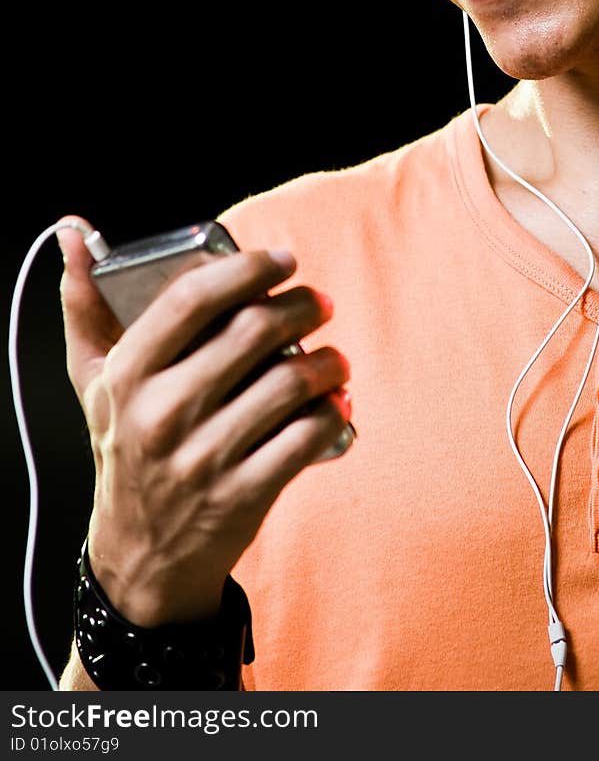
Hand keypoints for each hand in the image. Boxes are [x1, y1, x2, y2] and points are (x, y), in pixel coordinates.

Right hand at [58, 215, 350, 626]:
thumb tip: (73, 231)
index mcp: (127, 375)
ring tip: (334, 358)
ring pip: (289, 382)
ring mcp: (202, 458)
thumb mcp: (95, 381)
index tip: (282, 259)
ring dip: (327, 362)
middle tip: (319, 303)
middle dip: (301, 306)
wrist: (141, 556)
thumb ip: (85, 305)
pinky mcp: (242, 495)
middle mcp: (161, 414)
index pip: (192, 299)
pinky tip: (336, 401)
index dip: (247, 268)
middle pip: (253, 332)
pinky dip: (332, 412)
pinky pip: (306, 437)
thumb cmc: (127, 448)